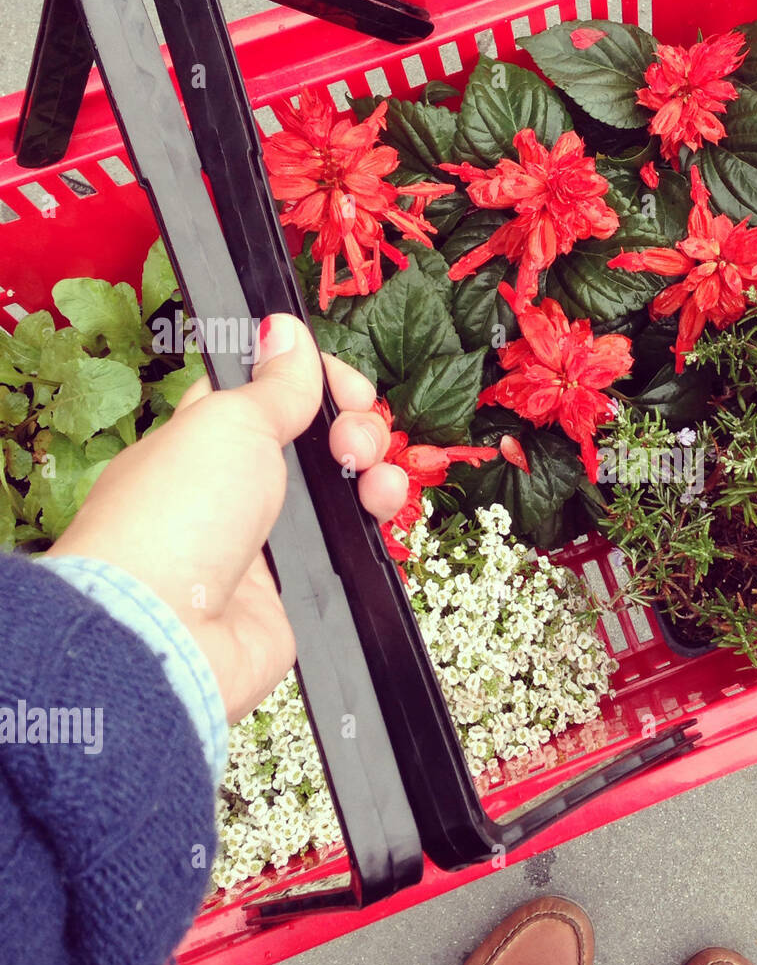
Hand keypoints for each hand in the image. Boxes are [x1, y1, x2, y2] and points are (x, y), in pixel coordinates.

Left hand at [47, 314, 407, 720]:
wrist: (168, 633)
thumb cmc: (174, 521)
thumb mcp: (229, 422)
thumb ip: (274, 383)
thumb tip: (286, 331)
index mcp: (205, 440)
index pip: (275, 396)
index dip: (317, 385)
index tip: (343, 387)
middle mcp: (237, 490)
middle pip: (319, 443)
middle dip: (355, 430)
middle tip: (352, 443)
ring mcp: (269, 543)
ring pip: (344, 494)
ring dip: (374, 475)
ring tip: (374, 481)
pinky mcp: (298, 592)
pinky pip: (353, 550)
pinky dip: (376, 529)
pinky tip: (379, 514)